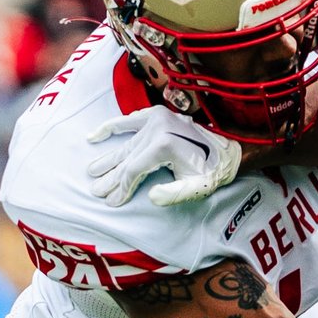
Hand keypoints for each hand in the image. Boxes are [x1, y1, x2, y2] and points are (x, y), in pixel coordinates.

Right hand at [86, 108, 242, 208]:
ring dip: (108, 159)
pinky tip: (95, 136)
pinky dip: (111, 127)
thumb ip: (175, 194)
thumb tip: (151, 195)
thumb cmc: (210, 172)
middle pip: (126, 158)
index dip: (122, 188)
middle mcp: (157, 129)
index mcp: (164, 145)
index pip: (134, 170)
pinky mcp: (156, 115)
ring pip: (125, 144)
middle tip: (95, 190)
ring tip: (92, 172)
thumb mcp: (196, 188)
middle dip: (111, 177)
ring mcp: (155, 120)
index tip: (112, 202)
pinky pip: (128, 121)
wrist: (224, 152)